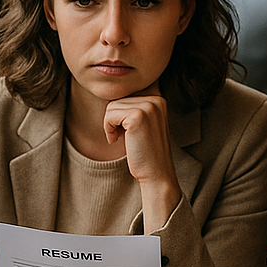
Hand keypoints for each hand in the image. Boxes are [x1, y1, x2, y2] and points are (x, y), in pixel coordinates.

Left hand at [103, 92, 181, 231]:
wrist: (157, 173)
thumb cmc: (146, 151)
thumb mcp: (144, 124)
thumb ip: (134, 106)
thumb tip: (111, 93)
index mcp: (158, 99)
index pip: (125, 96)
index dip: (121, 115)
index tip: (128, 131)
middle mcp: (156, 99)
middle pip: (117, 99)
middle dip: (114, 119)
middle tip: (123, 136)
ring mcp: (148, 107)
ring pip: (111, 107)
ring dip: (110, 125)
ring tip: (122, 138)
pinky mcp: (137, 117)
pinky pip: (109, 116)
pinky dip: (108, 130)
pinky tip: (117, 140)